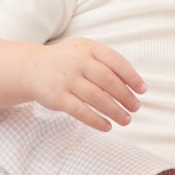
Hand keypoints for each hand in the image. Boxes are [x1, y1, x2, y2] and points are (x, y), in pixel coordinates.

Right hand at [27, 38, 144, 132]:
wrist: (33, 68)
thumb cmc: (67, 61)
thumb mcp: (85, 52)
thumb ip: (106, 63)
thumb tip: (133, 84)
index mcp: (88, 48)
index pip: (116, 62)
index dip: (131, 77)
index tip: (142, 91)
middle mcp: (77, 62)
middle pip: (108, 81)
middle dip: (125, 97)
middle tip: (136, 108)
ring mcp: (66, 80)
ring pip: (97, 98)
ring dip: (115, 111)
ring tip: (126, 120)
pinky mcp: (58, 97)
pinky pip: (80, 111)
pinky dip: (96, 120)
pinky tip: (107, 126)